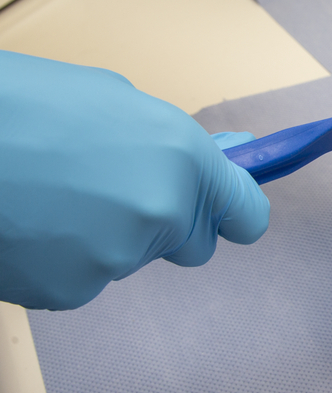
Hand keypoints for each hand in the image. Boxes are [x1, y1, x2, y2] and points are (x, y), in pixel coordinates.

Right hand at [0, 52, 269, 309]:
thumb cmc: (20, 103)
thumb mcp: (114, 101)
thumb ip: (172, 143)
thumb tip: (219, 160)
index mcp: (182, 156)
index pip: (248, 215)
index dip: (233, 212)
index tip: (222, 211)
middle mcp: (162, 212)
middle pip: (192, 244)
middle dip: (166, 224)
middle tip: (110, 188)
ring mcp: (116, 258)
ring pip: (130, 259)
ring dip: (104, 237)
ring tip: (49, 194)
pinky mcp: (69, 291)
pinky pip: (83, 280)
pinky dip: (61, 260)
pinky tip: (28, 223)